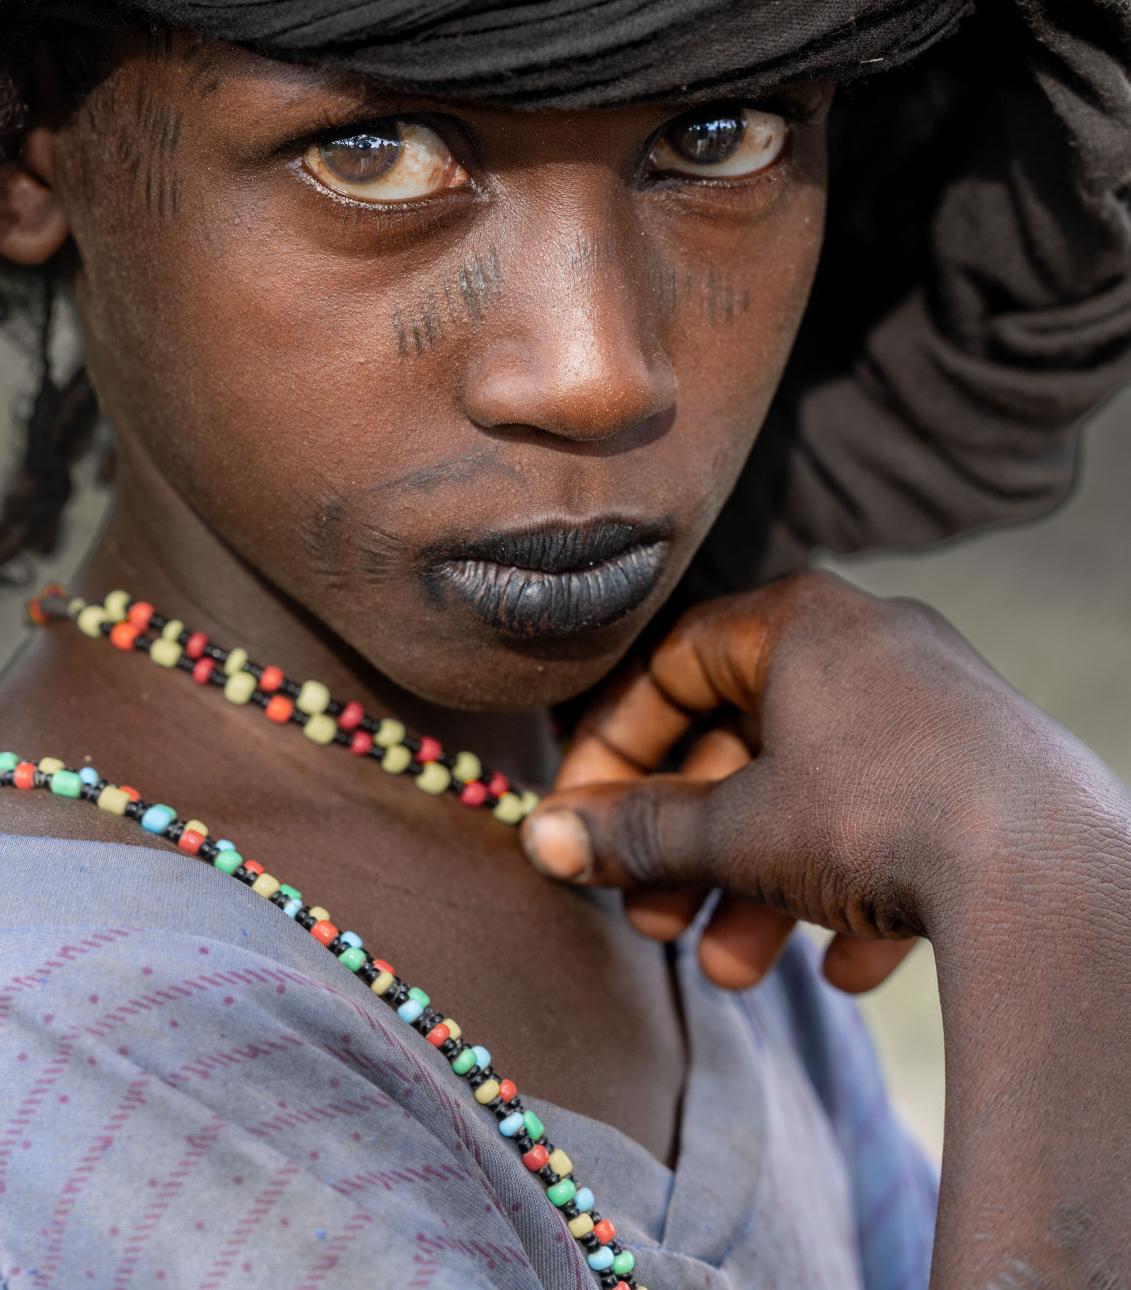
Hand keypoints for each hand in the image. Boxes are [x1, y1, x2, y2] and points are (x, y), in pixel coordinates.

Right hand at [523, 572, 1130, 1282]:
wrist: (1051, 879)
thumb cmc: (878, 818)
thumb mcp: (736, 831)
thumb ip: (635, 834)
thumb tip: (541, 840)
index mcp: (799, 621)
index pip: (672, 666)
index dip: (613, 750)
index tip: (581, 824)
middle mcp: (868, 644)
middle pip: (742, 741)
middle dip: (688, 845)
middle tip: (648, 920)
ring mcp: (935, 706)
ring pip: (815, 792)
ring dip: (758, 885)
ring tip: (731, 971)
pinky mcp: (986, 772)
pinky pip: (894, 822)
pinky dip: (853, 889)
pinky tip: (842, 969)